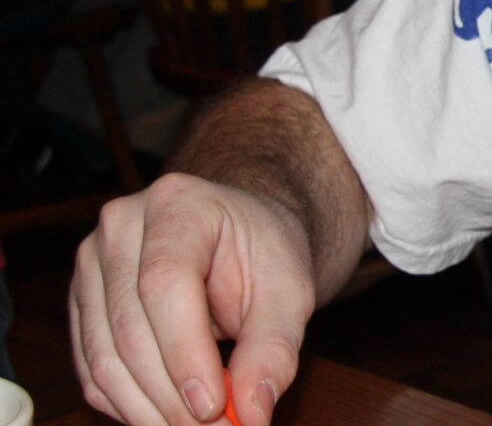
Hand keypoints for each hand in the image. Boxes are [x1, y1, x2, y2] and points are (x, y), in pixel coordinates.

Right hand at [70, 173, 317, 425]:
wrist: (242, 234)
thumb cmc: (265, 253)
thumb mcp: (289, 292)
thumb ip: (274, 349)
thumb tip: (252, 411)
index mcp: (178, 205)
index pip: (164, 284)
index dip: (184, 353)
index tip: (213, 406)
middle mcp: (121, 227)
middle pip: (129, 327)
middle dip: (171, 394)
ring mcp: (92, 265)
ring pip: (105, 356)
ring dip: (149, 409)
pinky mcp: (84, 304)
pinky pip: (93, 368)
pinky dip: (130, 404)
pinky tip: (166, 416)